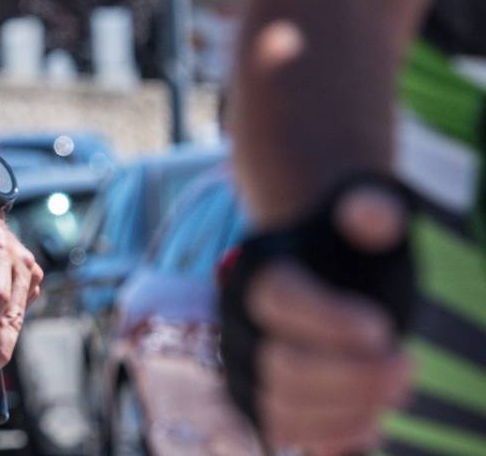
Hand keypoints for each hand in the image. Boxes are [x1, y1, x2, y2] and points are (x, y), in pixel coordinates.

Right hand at [244, 188, 411, 453]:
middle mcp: (237, 322)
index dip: (329, 320)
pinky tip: (370, 424)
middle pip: (280, 365)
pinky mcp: (261, 403)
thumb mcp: (364, 217)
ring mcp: (245, 366)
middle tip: (406, 363)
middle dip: (352, 376)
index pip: (279, 300)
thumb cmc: (350, 246)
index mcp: (256, 269)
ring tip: (395, 391)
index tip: (383, 329)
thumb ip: (370, 210)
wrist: (329, 273)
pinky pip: (284, 437)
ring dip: (346, 413)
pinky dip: (328, 440)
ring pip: (279, 410)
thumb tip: (374, 213)